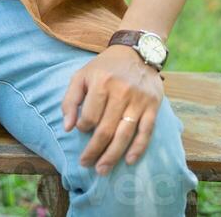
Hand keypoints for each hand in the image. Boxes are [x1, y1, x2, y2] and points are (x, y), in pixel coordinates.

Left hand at [61, 45, 162, 174]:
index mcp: (101, 82)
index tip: (81, 131)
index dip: (83, 128)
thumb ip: (70, 99)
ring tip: (102, 169)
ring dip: (113, 156)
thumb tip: (67, 127)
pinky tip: (129, 161)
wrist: (136, 52)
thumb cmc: (104, 67)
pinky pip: (146, 132)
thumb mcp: (82, 75)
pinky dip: (138, 149)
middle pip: (106, 130)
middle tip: (86, 164)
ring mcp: (138, 100)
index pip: (90, 116)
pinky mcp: (152, 106)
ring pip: (125, 134)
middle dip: (94, 151)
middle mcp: (121, 92)